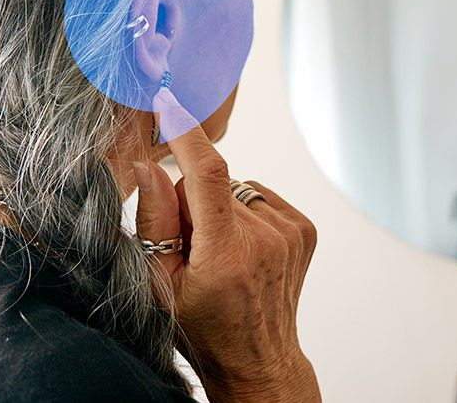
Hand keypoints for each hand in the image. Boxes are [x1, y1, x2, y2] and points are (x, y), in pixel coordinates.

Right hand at [135, 88, 320, 401]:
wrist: (257, 357)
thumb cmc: (201, 325)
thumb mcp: (160, 283)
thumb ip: (153, 220)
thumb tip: (153, 164)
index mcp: (226, 252)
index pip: (206, 172)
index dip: (186, 131)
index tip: (169, 98)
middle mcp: (265, 238)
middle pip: (211, 183)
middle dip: (190, 201)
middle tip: (190, 245)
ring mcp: (291, 232)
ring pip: (235, 188)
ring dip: (218, 208)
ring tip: (219, 252)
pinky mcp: (304, 228)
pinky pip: (258, 197)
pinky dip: (243, 213)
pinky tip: (241, 248)